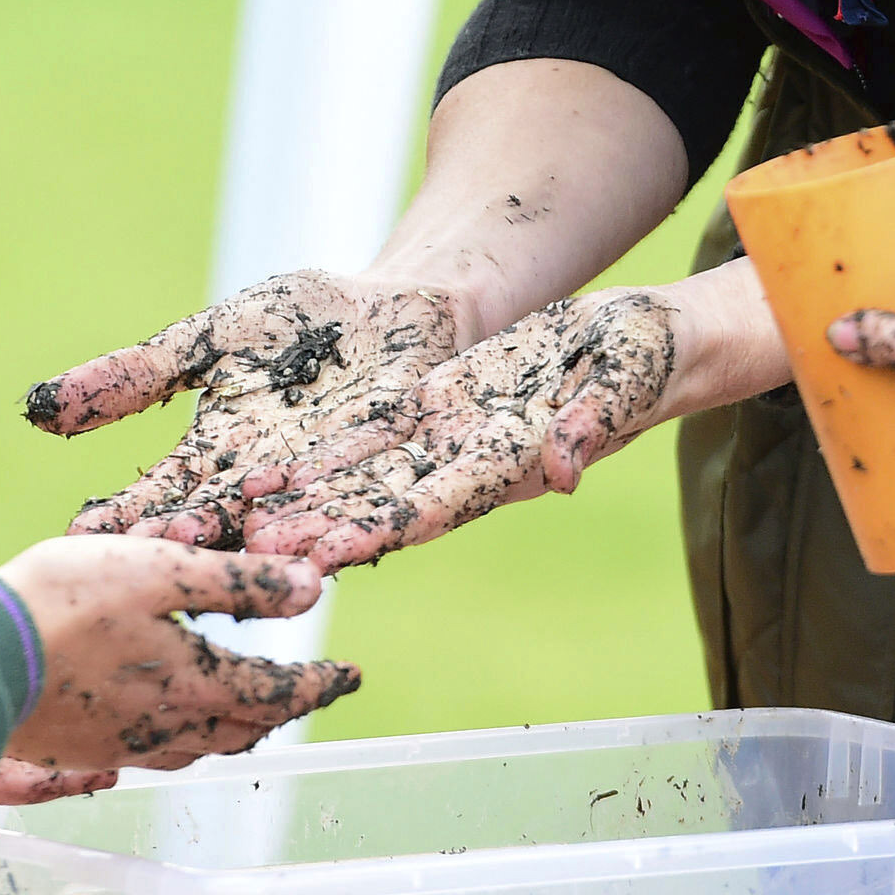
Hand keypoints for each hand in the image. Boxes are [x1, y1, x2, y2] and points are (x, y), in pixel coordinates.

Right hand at [0, 536, 358, 768]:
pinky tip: (164, 721)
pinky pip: (151, 753)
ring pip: (197, 746)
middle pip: (242, 728)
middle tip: (306, 691)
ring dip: (233, 727)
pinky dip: (181, 735)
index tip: (352, 676)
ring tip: (245, 707)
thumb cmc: (65, 603)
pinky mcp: (80, 749)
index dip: (320, 684)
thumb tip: (312, 587)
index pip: (278, 694)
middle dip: (281, 709)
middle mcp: (165, 727)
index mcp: (195, 685)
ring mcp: (119, 746)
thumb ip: (238, 581)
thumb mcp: (160, 570)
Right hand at [26, 271, 464, 546]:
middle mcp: (261, 495)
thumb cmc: (296, 322)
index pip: (156, 498)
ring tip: (246, 561)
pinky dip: (347, 534)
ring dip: (270, 551)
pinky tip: (333, 553)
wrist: (393, 307)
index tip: (79, 533)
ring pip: (293, 533)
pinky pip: (366, 516)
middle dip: (192, 546)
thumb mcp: (205, 341)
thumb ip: (135, 375)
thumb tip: (37, 408)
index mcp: (211, 464)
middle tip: (151, 566)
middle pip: (220, 530)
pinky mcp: (384, 489)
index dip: (123, 515)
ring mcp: (322, 496)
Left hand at [243, 287, 682, 569]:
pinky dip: (328, 453)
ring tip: (243, 523)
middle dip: (321, 528)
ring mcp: (455, 436)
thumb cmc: (650, 358)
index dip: (379, 528)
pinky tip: (276, 470)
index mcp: (517, 465)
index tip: (324, 553)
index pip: (437, 505)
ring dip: (311, 500)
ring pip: (368, 474)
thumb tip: (566, 466)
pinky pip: (376, 434)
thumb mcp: (628, 379)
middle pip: (385, 502)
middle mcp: (475, 462)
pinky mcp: (443, 403)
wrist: (650, 340)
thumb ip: (596, 422)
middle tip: (252, 552)